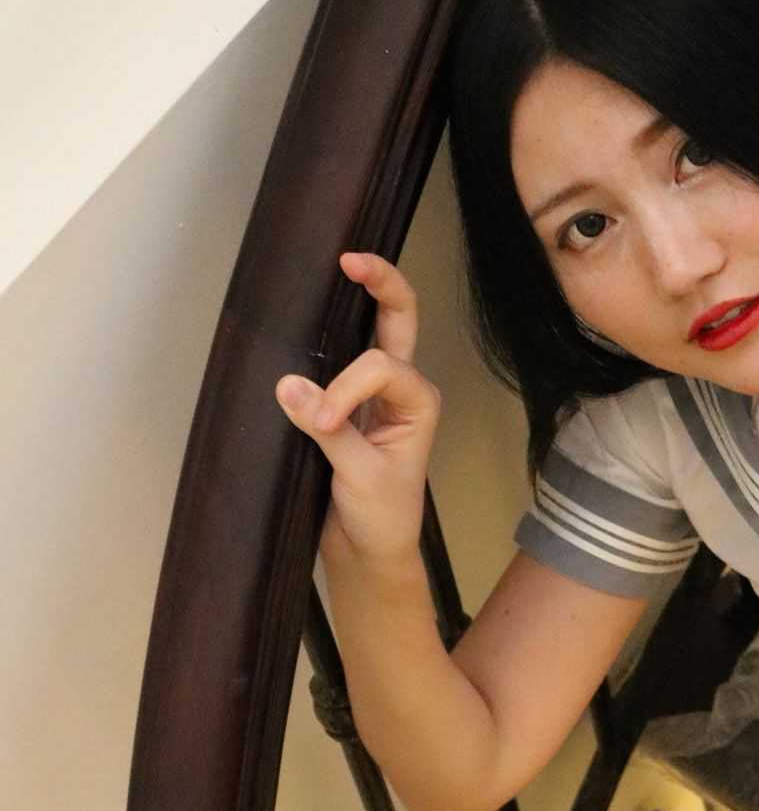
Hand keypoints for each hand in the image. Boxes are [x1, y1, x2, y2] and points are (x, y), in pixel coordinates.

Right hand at [273, 252, 440, 565]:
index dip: (345, 388)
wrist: (369, 551)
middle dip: (382, 283)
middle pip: (399, 321)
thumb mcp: (359, 477)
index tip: (320, 424)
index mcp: (419, 402)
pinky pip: (338, 357)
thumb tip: (287, 385)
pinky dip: (325, 334)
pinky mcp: (346, 402)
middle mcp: (402, 389)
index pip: (378, 367)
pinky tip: (308, 314)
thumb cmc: (381, 518)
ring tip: (335, 267)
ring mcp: (375, 392)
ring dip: (356, 299)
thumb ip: (327, 430)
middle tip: (350, 258)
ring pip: (372, 330)